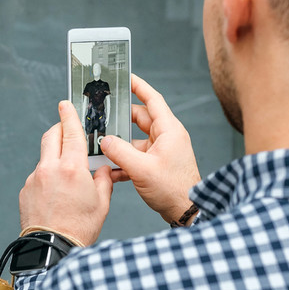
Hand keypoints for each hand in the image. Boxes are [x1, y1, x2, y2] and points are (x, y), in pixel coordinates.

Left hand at [19, 101, 113, 244]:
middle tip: (67, 128)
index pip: (70, 132)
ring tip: (67, 170)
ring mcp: (35, 179)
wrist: (52, 249)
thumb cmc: (79, 229)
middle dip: (60, 128)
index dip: (68, 115)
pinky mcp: (25, 190)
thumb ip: (103, 179)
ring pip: (44, 156)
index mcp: (72, 168)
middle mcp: (50, 169)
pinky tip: (56, 191)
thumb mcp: (102, 202)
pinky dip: (47, 175)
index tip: (65, 104)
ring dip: (55, 155)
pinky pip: (38, 174)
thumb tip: (103, 169)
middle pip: (51, 136)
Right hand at [100, 74, 200, 224]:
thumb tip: (105, 141)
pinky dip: (123, 161)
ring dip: (119, 145)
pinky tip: (110, 170)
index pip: (152, 100)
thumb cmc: (174, 189)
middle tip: (102, 115)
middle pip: (139, 119)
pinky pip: (136, 156)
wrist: (187, 211)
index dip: (138, 86)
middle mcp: (166, 137)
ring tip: (101, 146)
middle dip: (120, 119)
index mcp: (168, 130)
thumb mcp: (142, 169)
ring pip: (134, 140)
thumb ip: (120, 152)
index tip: (125, 77)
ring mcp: (161, 151)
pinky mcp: (157, 164)